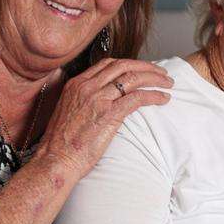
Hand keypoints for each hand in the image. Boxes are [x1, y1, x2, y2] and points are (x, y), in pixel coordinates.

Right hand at [40, 58, 171, 175]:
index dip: (129, 64)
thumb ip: (84, 100)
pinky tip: (163, 99)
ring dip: (154, 78)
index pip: (108, 63)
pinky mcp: (109, 114)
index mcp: (76, 84)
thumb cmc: (63, 144)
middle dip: (146, 66)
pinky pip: (138, 97)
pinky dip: (154, 95)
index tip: (142, 69)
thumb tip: (102, 100)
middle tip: (161, 73)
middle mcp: (86, 87)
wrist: (55, 160)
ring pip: (133, 78)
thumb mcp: (68, 112)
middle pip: (123, 66)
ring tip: (168, 83)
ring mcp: (98, 99)